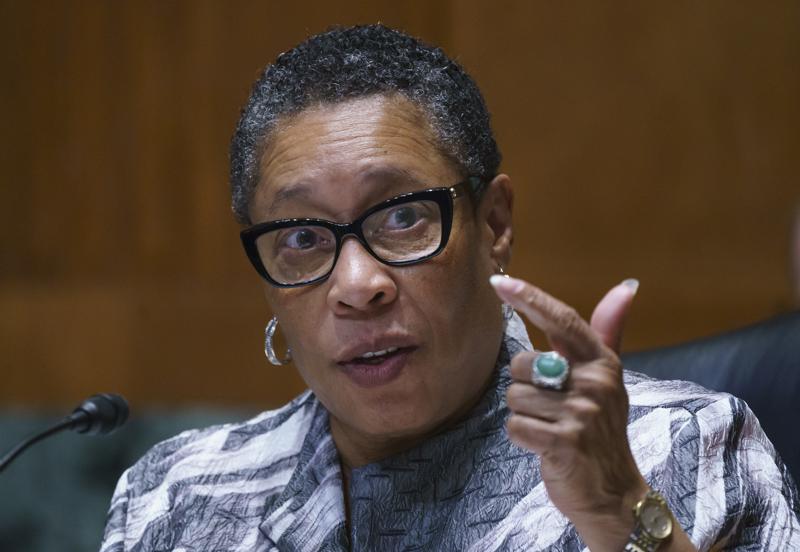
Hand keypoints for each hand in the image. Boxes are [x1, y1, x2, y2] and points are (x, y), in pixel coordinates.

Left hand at [491, 275, 647, 550]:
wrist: (614, 493)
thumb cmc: (600, 430)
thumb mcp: (607, 379)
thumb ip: (607, 332)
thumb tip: (626, 287)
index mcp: (602, 362)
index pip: (562, 319)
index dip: (530, 298)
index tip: (499, 281)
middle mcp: (594, 382)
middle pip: (522, 364)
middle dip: (524, 387)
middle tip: (550, 409)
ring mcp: (581, 413)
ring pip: (514, 397)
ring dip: (523, 416)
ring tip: (550, 428)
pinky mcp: (565, 442)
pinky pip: (515, 426)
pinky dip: (522, 438)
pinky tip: (544, 446)